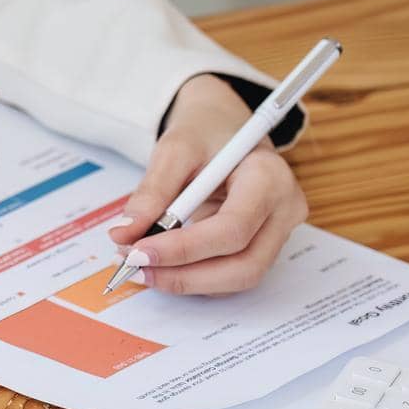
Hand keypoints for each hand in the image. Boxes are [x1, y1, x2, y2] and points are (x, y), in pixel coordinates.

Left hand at [107, 74, 306, 294]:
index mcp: (269, 177)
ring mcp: (279, 231)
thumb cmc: (205, 132)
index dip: (184, 249)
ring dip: (187, 281)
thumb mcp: (174, 149)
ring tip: (142, 267)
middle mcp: (284, 210)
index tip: (138, 253)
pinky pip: (232, 274)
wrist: (223, 127)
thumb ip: (151, 192)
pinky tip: (163, 265)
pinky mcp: (263, 245)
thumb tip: (124, 235)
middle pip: (244, 265)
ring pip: (239, 277)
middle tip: (135, 269)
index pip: (232, 229)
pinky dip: (195, 276)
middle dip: (185, 276)